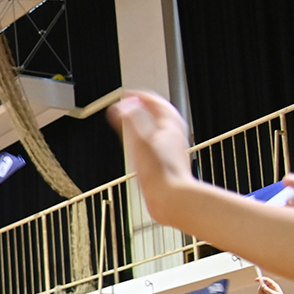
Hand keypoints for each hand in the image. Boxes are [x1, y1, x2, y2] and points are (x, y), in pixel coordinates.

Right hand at [108, 91, 196, 221]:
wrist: (172, 198)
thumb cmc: (159, 172)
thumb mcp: (139, 141)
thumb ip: (129, 121)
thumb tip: (119, 107)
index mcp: (169, 126)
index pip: (155, 102)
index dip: (138, 96)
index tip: (126, 94)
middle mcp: (175, 135)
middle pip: (162, 113)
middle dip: (146, 105)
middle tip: (132, 104)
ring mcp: (173, 148)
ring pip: (162, 127)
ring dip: (149, 120)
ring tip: (138, 121)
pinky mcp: (169, 161)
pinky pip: (160, 141)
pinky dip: (150, 137)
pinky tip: (142, 146)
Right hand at [255, 275, 288, 293]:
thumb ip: (267, 290)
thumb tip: (262, 286)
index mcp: (274, 286)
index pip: (267, 280)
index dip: (261, 279)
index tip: (256, 280)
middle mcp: (271, 288)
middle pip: (262, 286)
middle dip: (261, 291)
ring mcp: (268, 292)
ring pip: (261, 292)